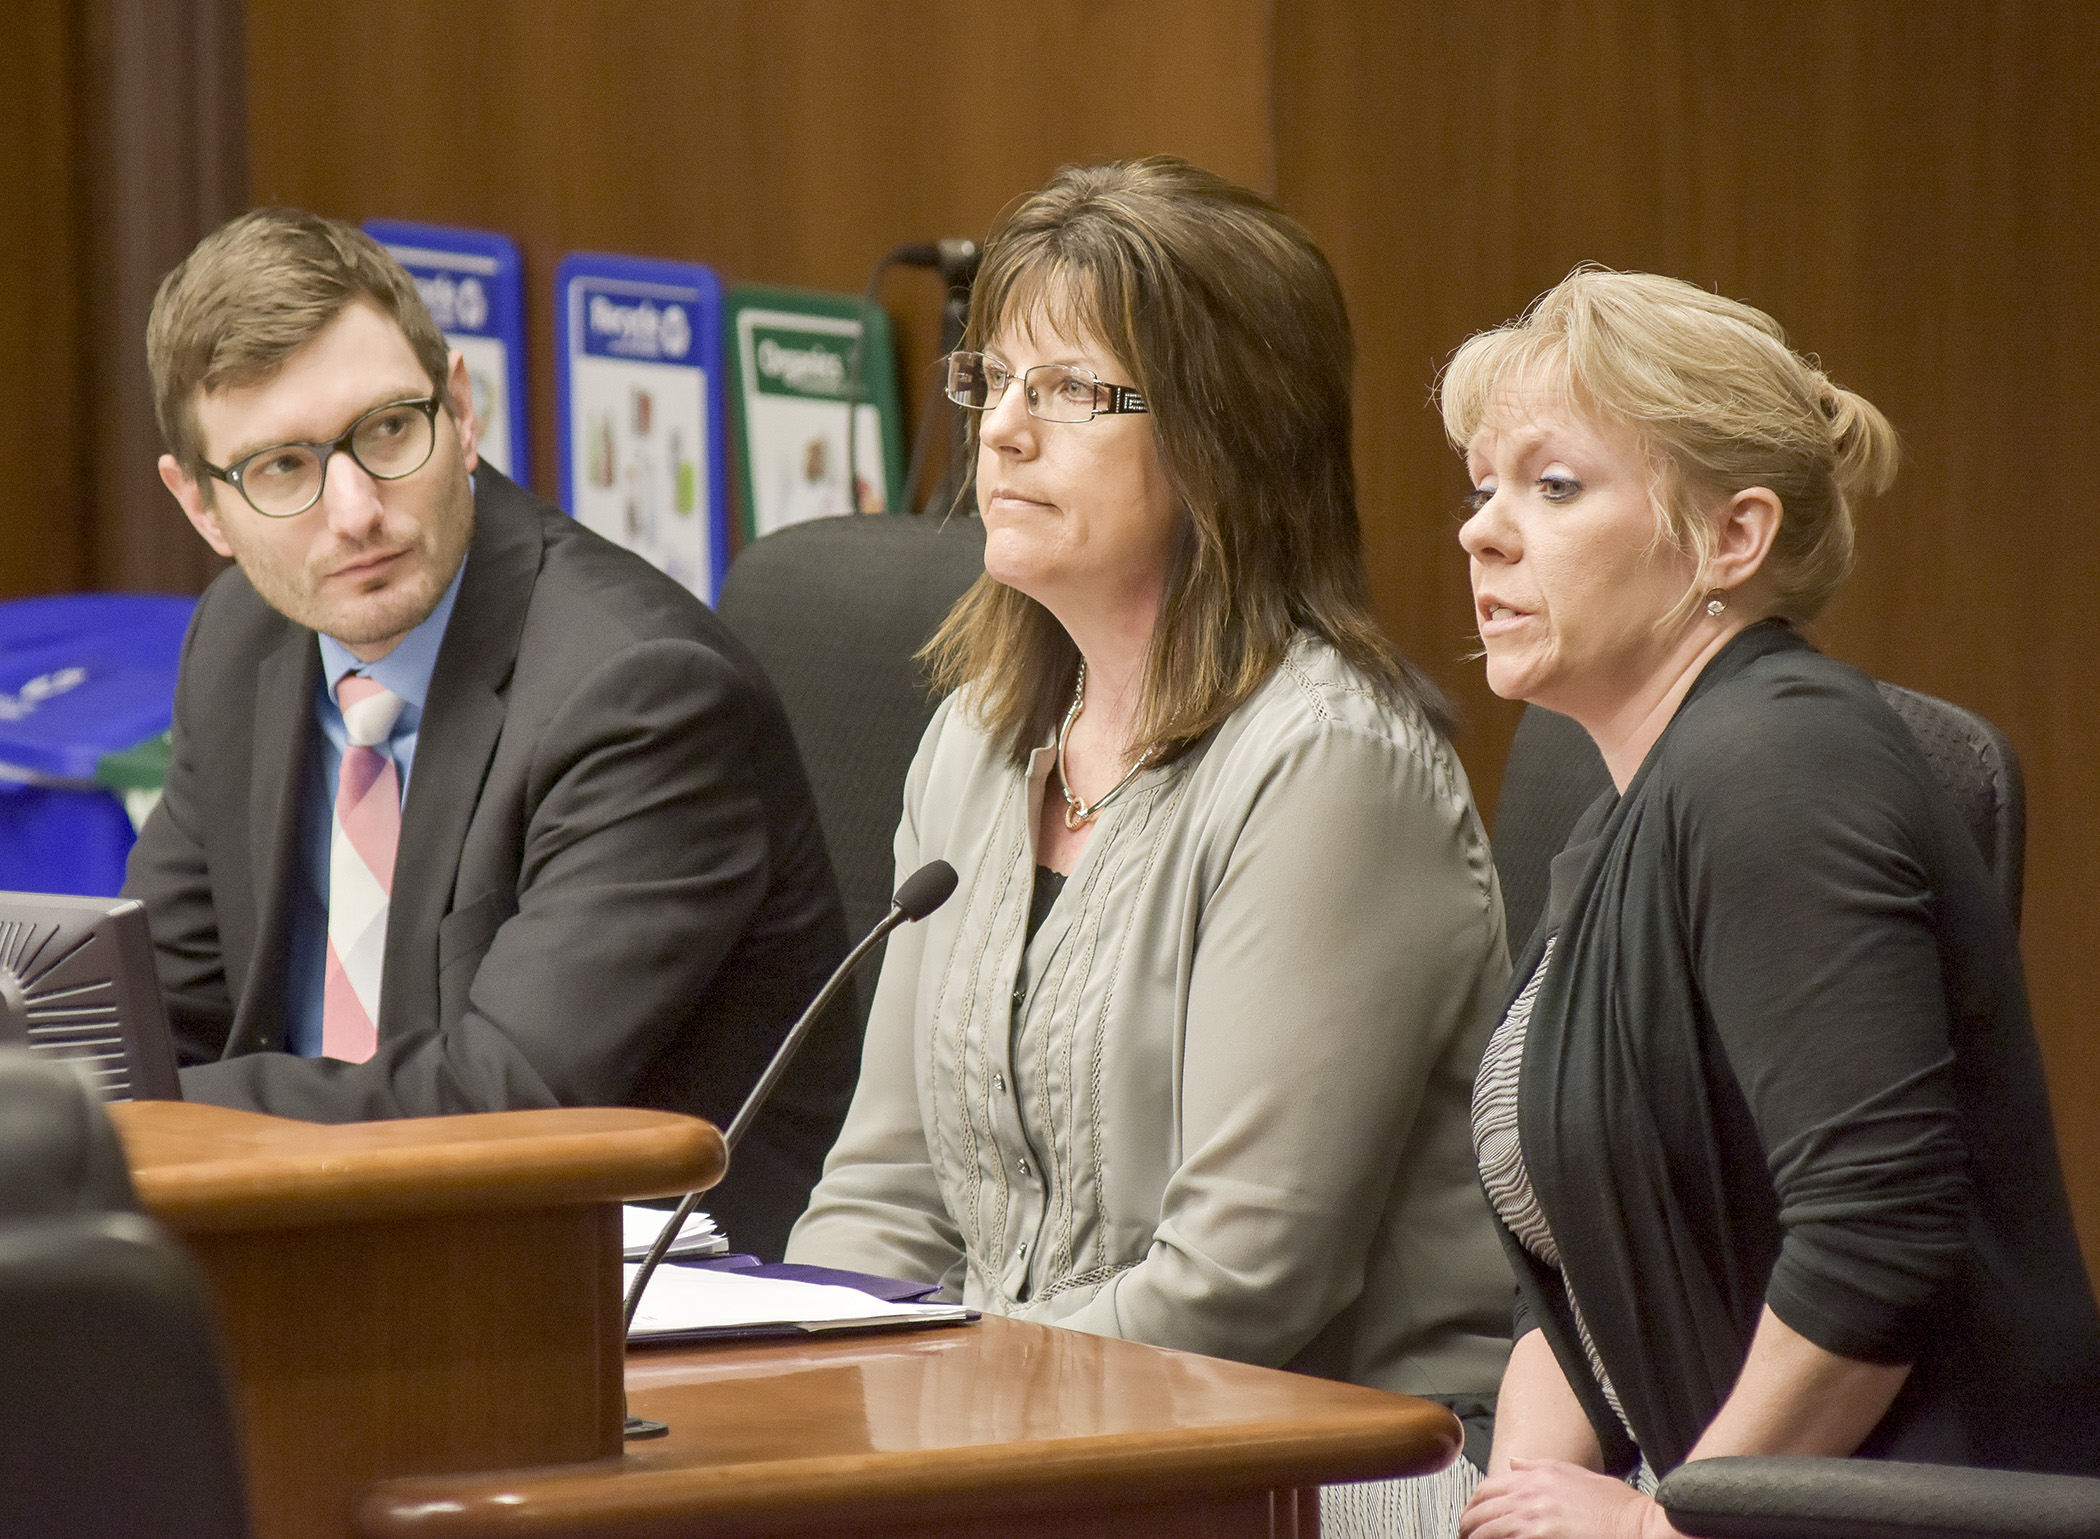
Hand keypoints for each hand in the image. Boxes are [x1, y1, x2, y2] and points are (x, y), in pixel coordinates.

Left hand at [1460, 1458, 1679, 1538]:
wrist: (1640, 1526)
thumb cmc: (1617, 1506)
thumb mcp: (1576, 1474)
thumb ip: (1539, 1468)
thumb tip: (1515, 1463)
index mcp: (1537, 1476)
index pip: (1488, 1487)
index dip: (1474, 1504)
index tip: (1471, 1516)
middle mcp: (1531, 1493)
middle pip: (1481, 1508)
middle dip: (1467, 1523)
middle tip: (1465, 1535)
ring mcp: (1534, 1517)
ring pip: (1487, 1528)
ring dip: (1474, 1537)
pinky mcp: (1541, 1536)